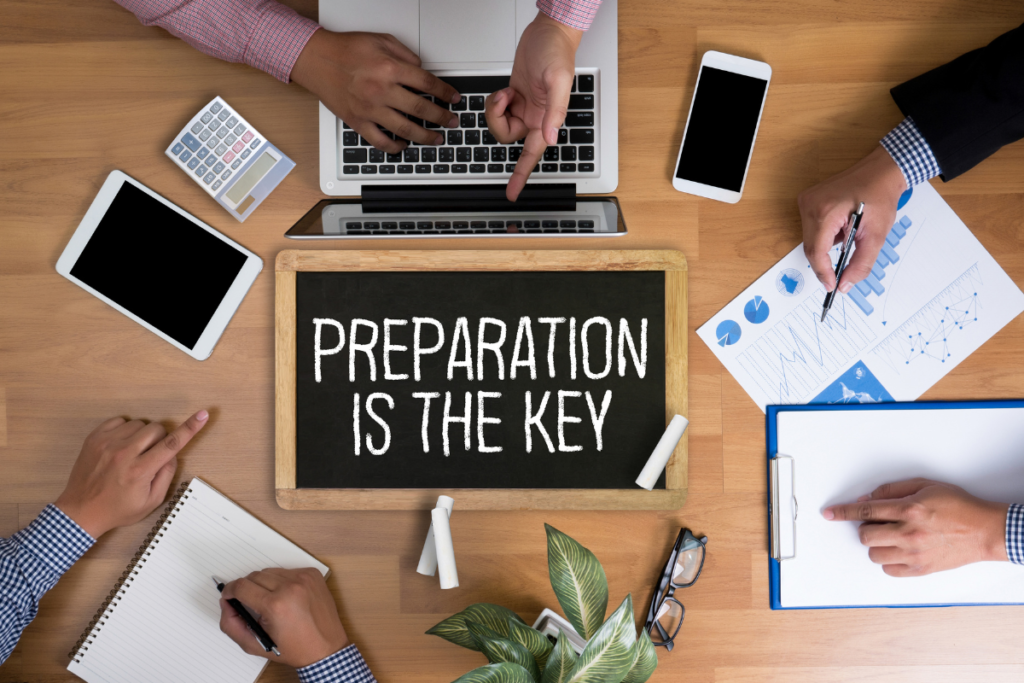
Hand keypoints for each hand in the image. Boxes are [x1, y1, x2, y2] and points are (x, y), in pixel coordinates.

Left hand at [54, 411, 208, 537]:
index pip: (172, 444)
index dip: (190, 428)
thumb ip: (167, 475)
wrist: (81, 511)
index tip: (203, 415)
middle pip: (156, 429)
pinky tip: (121, 446)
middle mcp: (123, 454)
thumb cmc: (118, 509)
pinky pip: (120, 421)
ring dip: (142, 436)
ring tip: (133, 453)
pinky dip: (126, 430)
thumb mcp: (151, 501)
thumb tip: (172, 454)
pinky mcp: (95, 438)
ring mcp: (107, 443)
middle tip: (151, 455)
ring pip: (139, 424)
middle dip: (160, 439)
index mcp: (140, 471)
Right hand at [219, 568, 348, 668]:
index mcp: (276, 605)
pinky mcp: (312, 574)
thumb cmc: (294, 648)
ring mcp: (304, 578)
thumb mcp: (255, 645)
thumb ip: (232, 625)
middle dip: (247, 589)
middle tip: (251, 605)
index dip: (230, 591)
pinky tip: (286, 597)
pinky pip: (286, 571)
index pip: (241, 587)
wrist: (326, 648)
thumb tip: (226, 603)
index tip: (228, 596)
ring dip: (264, 584)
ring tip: (270, 603)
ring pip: (269, 572)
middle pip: (254, 576)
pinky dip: (281, 582)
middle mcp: (291, 587)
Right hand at [291, 29, 461, 153]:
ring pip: (405, 129)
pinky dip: (394, 147)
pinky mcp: (358, 121)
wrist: (316, 60)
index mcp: (389, 68)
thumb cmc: (345, 49)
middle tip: (452, 121)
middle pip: (421, 109)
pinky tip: (403, 146)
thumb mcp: (380, 40)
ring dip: (425, 136)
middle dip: (441, 117)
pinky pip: (380, 141)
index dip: (445, 92)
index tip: (454, 98)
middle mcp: (381, 90)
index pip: (427, 83)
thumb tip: (422, 70)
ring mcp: (370, 109)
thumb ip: (405, 54)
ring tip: (436, 139)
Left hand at [485, 13, 581, 200]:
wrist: (548, 33)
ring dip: (495, 108)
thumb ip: (555, 110)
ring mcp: (523, 108)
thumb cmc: (557, 52)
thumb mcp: (558, 80)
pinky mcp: (513, 97)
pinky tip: (506, 89)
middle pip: (506, 137)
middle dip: (497, 121)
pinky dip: (495, 100)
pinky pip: (497, 109)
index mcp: (547, 120)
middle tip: (503, 100)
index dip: (521, 175)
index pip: (532, 155)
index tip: (512, 193)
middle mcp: (535, 118)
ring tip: (506, 91)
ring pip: (499, 124)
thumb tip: (550, 137)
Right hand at [798, 145, 907, 292]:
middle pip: (810, 248)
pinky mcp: (807, 200)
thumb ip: (861, 263)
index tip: (832, 286)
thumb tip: (845, 284)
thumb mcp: (876, 235)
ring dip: (826, 248)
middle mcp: (810, 205)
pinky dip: (825, 237)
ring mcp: (806, 201)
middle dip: (824, 263)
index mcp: (825, 212)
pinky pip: (810, 229)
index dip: (823, 273)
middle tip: (839, 275)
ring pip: (809, 240)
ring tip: (848, 240)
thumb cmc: (880, 195)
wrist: (880, 171)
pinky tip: (842, 230)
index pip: (816, 252)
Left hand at [823, 478, 1008, 576]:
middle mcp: (910, 533)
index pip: (866, 510)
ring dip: (877, 544)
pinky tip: (898, 550)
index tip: (829, 513)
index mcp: (909, 509)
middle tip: (879, 523)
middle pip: (865, 535)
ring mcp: (915, 553)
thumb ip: (893, 491)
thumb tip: (868, 498)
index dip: (843, 512)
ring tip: (892, 537)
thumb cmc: (958, 506)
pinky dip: (889, 561)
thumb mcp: (925, 486)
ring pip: (874, 554)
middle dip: (866, 527)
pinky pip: (890, 570)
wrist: (985, 530)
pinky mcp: (921, 569)